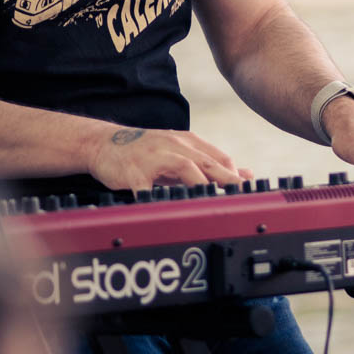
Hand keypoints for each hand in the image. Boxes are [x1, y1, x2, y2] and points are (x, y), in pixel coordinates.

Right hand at [86, 126, 250, 189]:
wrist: (105, 143)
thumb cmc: (148, 151)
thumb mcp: (180, 152)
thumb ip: (212, 164)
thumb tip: (247, 174)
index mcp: (188, 142)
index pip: (220, 158)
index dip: (235, 177)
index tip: (249, 193)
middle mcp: (174, 146)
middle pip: (207, 163)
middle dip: (228, 180)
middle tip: (243, 197)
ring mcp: (154, 157)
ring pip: (184, 168)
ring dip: (201, 186)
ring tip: (214, 204)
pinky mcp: (134, 172)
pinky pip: (147, 188)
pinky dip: (158, 199)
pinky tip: (166, 211)